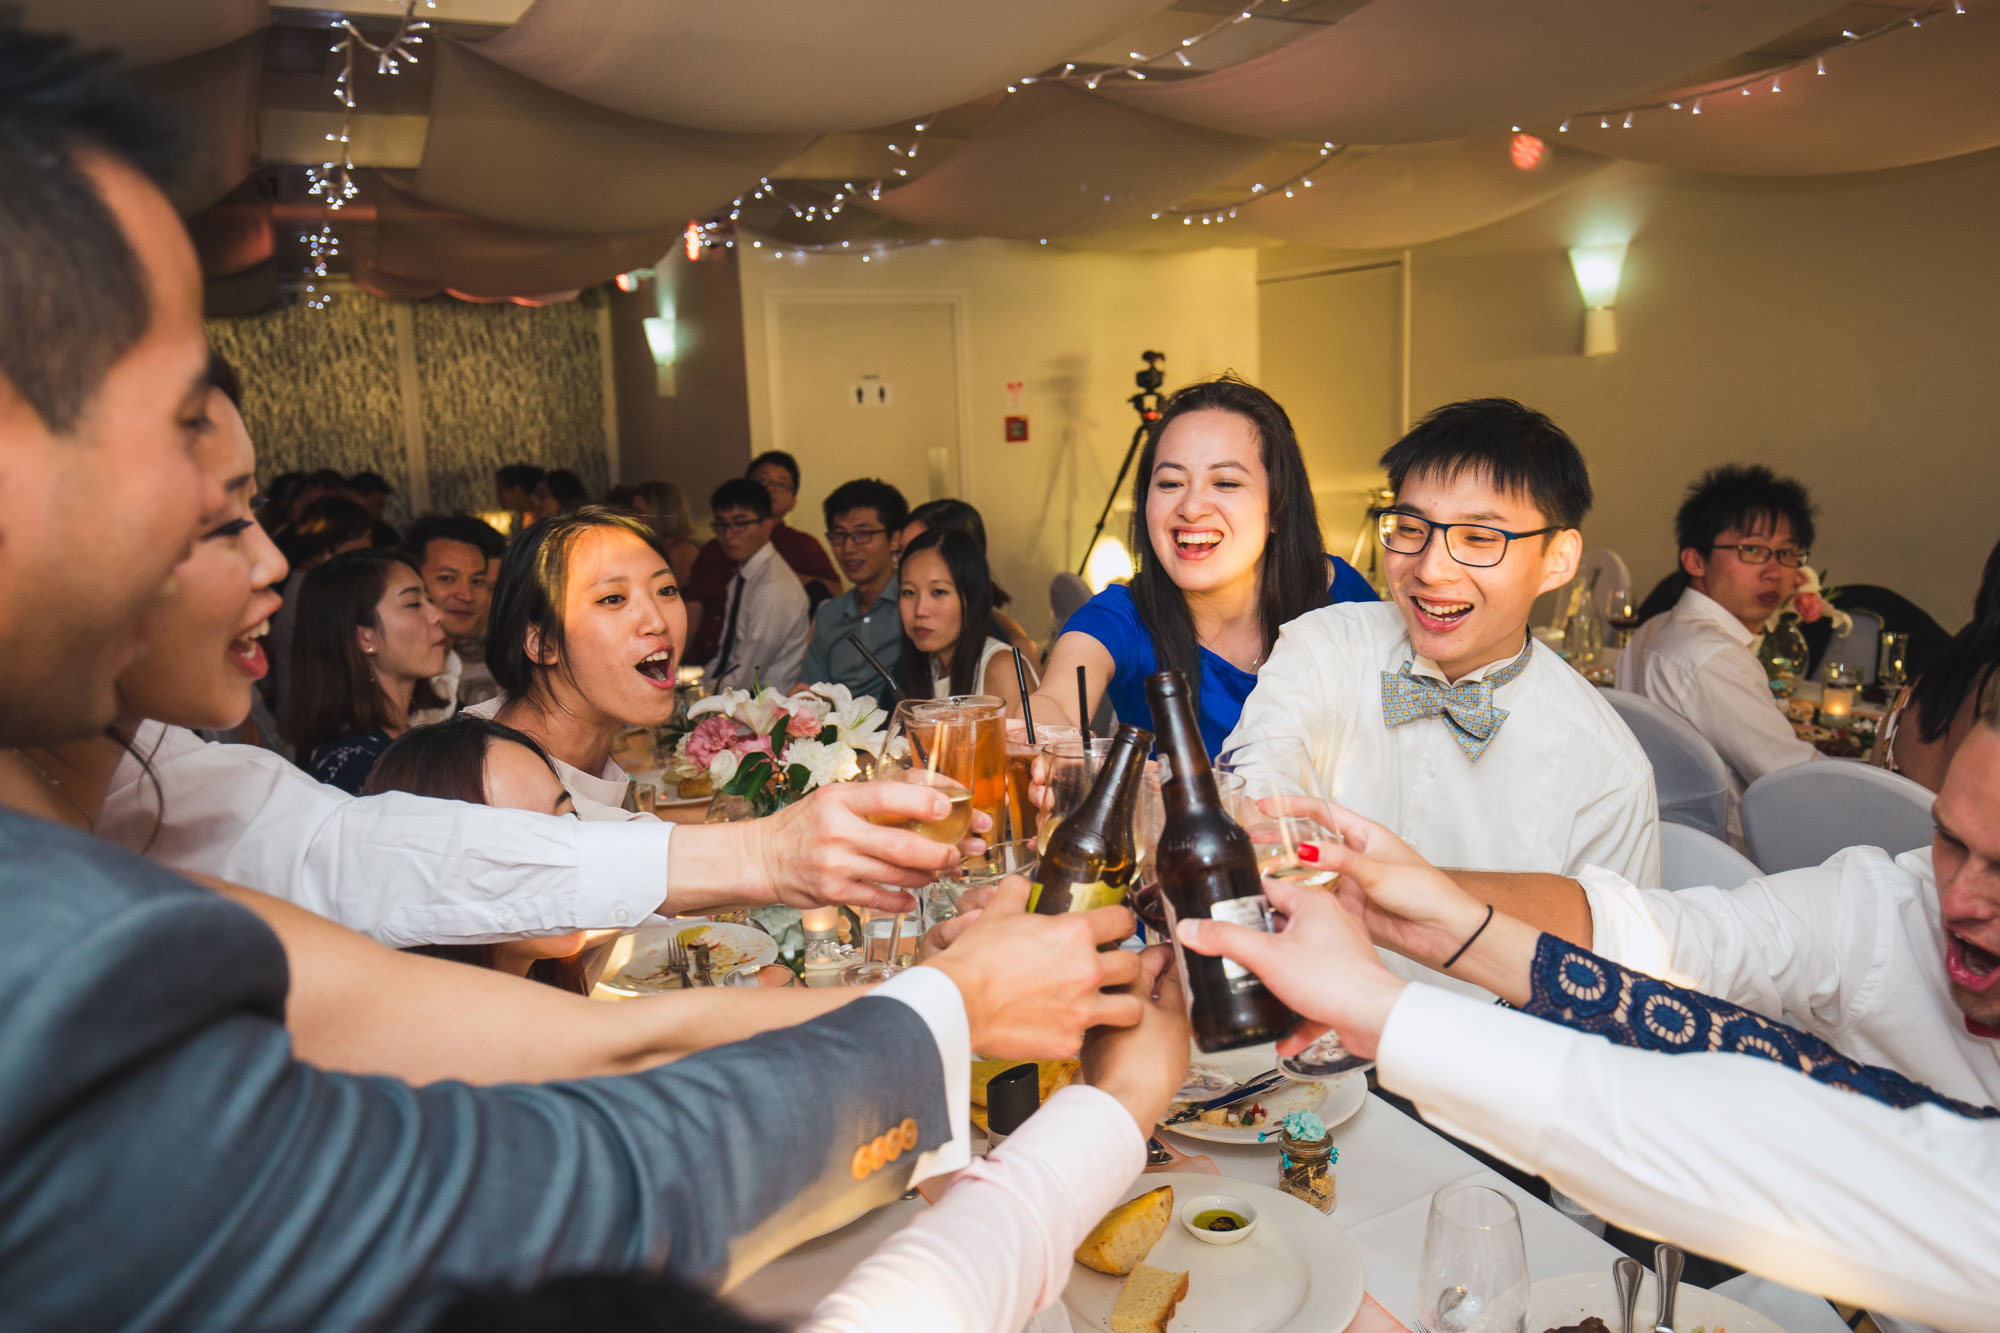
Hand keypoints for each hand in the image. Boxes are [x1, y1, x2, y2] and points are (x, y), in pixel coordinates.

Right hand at [744, 781, 988, 913]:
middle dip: (939, 852)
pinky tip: (913, 896)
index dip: (924, 801)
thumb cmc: (807, 824)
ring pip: (896, 874)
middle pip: (901, 845)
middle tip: (957, 852)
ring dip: (926, 874)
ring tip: (939, 870)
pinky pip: (879, 898)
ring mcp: (835, 864)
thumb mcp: (835, 797)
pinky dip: (902, 899)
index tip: (950, 807)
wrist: (763, 858)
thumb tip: (934, 792)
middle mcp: (837, 830)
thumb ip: (878, 795)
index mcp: (840, 798)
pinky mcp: (832, 892)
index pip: (888, 795)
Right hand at [921, 877, 1142, 1058]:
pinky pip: (1090, 1036)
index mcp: (1075, 934)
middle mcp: (1087, 970)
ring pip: (1132, 1007)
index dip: (1122, 923)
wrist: (958, 1002)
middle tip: (1109, 968)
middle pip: (1133, 965)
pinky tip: (1065, 1026)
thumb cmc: (975, 960)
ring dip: (1122, 1003)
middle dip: (1124, 965)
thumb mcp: (997, 914)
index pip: (1123, 921)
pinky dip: (1080, 1032)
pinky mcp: (1070, 1040)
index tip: (1118, 929)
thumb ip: (1016, 894)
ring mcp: (1082, 1009)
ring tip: (1107, 1003)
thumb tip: (1020, 885)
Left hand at [1082, 946, 1188, 1132]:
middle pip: (1131, 973)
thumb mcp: (1175, 1019)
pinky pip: (1113, 1018)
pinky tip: (1147, 1030)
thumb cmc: (1149, 1065)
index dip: (1168, 953)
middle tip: (1175, 978)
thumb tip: (1176, 969)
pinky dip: (1131, 1018)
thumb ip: (1175, 988)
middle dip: (1153, 972)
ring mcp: (1096, 1018)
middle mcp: (1103, 997)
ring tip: (1165, 1006)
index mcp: (1125, 984)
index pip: (1148, 954)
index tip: (1178, 955)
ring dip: (1141, 996)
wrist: (1123, 1102)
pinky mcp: (1092, 1040)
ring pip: (1122, 997)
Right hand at [1176, 878, 1406, 1059]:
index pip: (1269, 888)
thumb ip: (1225, 939)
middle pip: (1281, 926)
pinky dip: (1299, 1013)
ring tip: (1251, 990)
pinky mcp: (1346, 983)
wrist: (1377, 1018)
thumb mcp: (1266, 956)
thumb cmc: (1334, 979)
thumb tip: (1192, 927)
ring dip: (1275, 981)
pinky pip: (1315, 994)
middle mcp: (1330, 922)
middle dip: (1255, 944)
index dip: (1242, 899)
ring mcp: (1341, 953)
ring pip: (1298, 962)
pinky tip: (1283, 1035)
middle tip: (1229, 954)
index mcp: (1313, 903)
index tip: (1220, 912)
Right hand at [1256, 797, 1484, 965]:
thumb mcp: (1378, 871)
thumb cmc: (1426, 892)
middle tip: (1249, 838)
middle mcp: (1354, 856)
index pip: (1321, 813)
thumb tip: (1305, 850)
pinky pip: (1316, 898)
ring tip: (1255, 868)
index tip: (1265, 805)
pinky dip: (1297, 897)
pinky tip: (1278, 897)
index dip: (1292, 806)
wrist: (1444, 932)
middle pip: (1309, 841)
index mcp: (1365, 835)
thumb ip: (1340, 861)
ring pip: (1308, 871)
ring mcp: (1349, 882)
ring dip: (1285, 869)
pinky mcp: (1348, 907)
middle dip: (1279, 838)